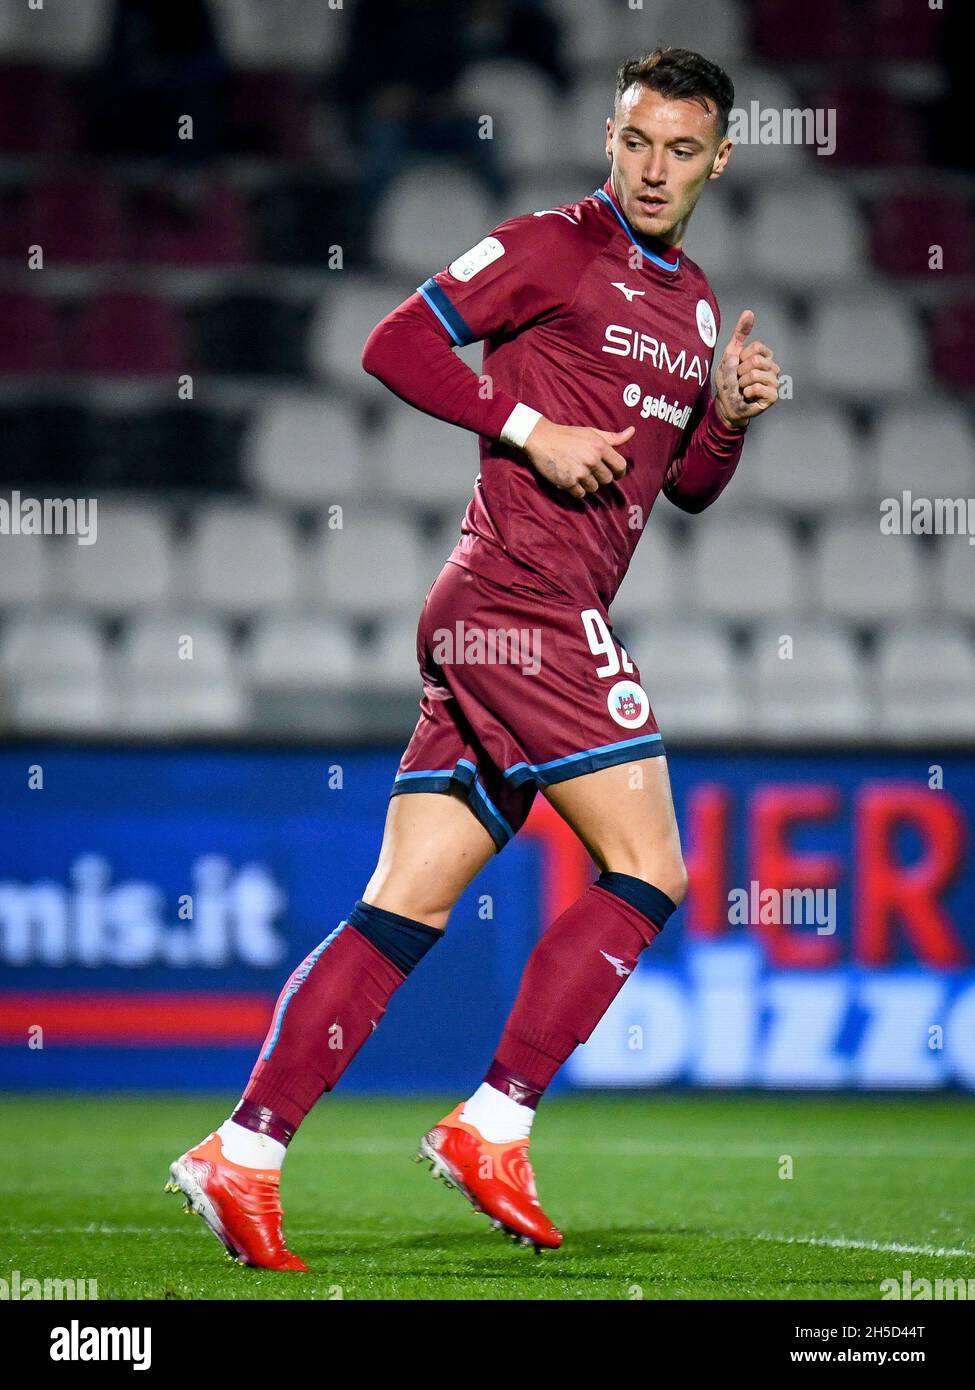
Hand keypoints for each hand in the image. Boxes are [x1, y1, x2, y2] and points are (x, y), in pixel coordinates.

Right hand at [521, 419, 633, 499]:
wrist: (541, 439)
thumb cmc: (568, 435)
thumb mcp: (591, 432)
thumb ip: (613, 437)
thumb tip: (632, 432)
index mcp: (600, 446)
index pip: (620, 466)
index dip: (620, 472)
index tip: (615, 473)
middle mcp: (592, 460)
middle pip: (607, 480)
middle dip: (601, 477)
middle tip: (591, 471)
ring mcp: (580, 472)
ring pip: (594, 488)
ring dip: (588, 484)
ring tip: (578, 473)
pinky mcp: (568, 482)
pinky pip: (580, 494)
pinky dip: (577, 489)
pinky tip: (570, 478)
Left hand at [714, 310, 779, 428]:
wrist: (726, 404)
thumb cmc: (728, 380)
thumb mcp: (730, 354)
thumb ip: (740, 333)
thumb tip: (749, 312)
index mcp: (765, 356)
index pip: (756, 347)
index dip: (740, 357)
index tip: (737, 366)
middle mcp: (773, 367)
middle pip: (755, 360)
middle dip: (740, 371)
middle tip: (739, 380)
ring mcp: (775, 381)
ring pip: (755, 374)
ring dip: (742, 383)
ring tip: (742, 388)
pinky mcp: (773, 396)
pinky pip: (759, 388)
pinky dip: (747, 392)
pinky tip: (747, 396)